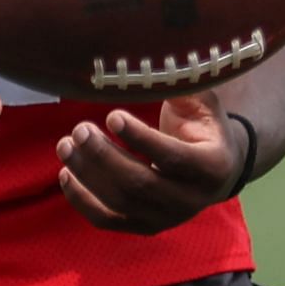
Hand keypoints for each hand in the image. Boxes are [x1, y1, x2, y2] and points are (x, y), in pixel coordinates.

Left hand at [54, 90, 246, 233]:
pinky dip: (82, 200)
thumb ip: (179, 82)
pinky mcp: (145, 226)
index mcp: (211, 165)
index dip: (140, 138)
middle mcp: (191, 199)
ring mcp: (166, 217)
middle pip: (140, 184)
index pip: (171, 157)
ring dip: (87, 173)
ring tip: (65, 144)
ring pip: (120, 202)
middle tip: (80, 129)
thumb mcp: (201, 100)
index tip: (111, 115)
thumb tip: (147, 59)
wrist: (218, 167)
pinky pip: (108, 220)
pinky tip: (66, 174)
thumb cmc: (204, 123)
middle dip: (104, 156)